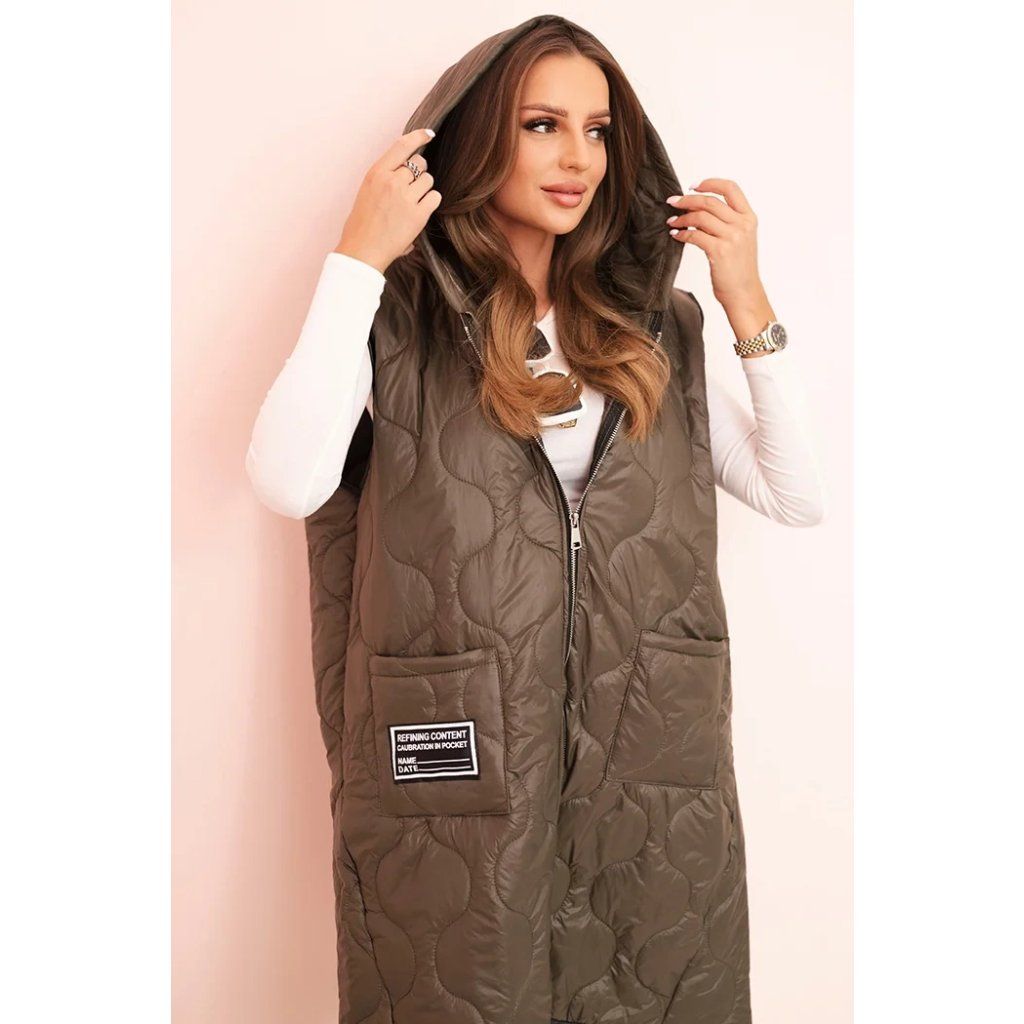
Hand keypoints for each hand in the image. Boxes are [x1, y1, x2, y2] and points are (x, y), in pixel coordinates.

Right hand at [334, 127, 441, 274]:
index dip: (418, 136)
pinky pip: (435, 197)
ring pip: (428, 180)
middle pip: (419, 163)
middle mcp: (391, 181)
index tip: (429, 133)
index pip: (402, 146)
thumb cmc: (361, 226)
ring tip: (413, 204)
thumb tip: (404, 171)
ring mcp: (405, 197)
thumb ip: (384, 179)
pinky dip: (431, 203)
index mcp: (376, 173)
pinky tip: (421, 211)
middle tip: (411, 189)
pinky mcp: (418, 214)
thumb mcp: (366, 193)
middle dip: (419, 173)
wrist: (362, 252)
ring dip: (425, 189)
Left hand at [665, 178, 772, 330]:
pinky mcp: (720, 251)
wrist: (744, 293)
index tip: (693, 186)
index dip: (710, 183)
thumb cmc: (739, 269)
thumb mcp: (740, 239)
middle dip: (687, 200)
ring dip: (682, 217)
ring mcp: (732, 237)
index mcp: (749, 218)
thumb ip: (726, 222)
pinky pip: (695, 235)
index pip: (731, 188)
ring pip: (701, 216)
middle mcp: (742, 225)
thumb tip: (697, 210)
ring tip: (672, 222)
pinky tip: (676, 235)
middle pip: (710, 201)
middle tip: (672, 202)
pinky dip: (682, 234)